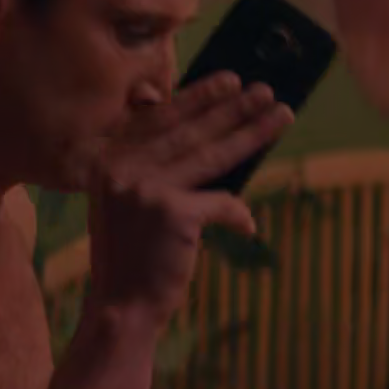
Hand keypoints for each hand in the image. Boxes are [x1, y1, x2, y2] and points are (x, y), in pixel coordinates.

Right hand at [84, 72, 293, 330]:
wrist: (121, 308)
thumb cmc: (131, 256)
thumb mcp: (125, 204)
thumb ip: (149, 167)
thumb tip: (204, 135)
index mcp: (107, 160)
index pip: (160, 119)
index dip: (197, 97)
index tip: (228, 81)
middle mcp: (121, 168)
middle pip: (190, 131)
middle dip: (233, 108)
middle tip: (265, 90)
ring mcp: (145, 189)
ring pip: (211, 156)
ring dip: (252, 133)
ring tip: (281, 116)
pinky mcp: (173, 213)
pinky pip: (221, 203)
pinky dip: (237, 216)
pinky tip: (248, 224)